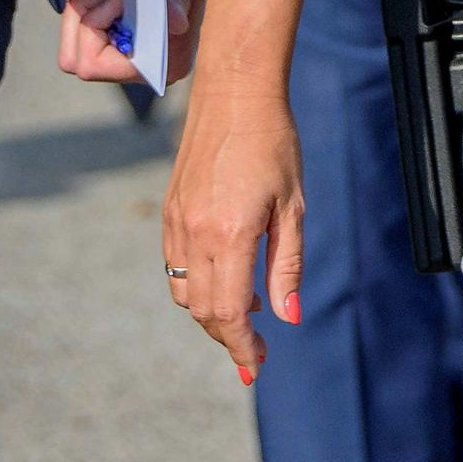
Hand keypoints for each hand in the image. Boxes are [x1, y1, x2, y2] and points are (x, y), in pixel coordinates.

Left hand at [57, 0, 213, 85]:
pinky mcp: (111, 37)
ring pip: (71, 45)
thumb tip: (176, 25)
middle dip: (86, 16)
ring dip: (84, 5)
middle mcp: (143, 64)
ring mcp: (123, 53)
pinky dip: (84, 0)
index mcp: (168, 60)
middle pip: (77, 59)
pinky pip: (75, 30)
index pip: (99, 65)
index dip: (95, 31)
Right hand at [161, 73, 301, 381]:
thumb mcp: (294, 206)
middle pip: (203, 310)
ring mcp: (175, 225)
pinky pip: (175, 268)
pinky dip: (197, 286)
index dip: (241, 346)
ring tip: (249, 309)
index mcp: (230, 235)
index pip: (228, 312)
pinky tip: (229, 278)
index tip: (257, 364)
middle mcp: (194, 235)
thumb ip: (287, 264)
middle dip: (228, 336)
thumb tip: (289, 316)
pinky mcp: (168, 214)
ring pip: (184, 293)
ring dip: (212, 312)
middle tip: (256, 350)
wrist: (234, 98)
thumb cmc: (274, 146)